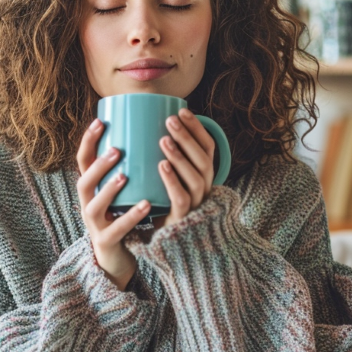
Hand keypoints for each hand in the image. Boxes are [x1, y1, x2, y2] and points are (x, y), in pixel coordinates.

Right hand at [76, 118, 150, 290]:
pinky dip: (131, 215)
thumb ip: (126, 170)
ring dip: (109, 189)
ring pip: (94, 206)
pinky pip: (117, 228)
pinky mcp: (107, 242)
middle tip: (117, 150)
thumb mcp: (119, 193)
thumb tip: (145, 136)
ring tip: (125, 176)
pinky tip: (146, 204)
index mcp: (91, 190)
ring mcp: (95, 225)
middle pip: (84, 182)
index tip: (100, 121)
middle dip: (98, 165)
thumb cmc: (121, 219)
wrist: (115, 260)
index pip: (82, 162)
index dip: (87, 142)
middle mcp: (87, 205)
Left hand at [155, 107, 216, 229]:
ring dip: (180, 156)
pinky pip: (181, 198)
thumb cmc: (161, 202)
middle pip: (204, 159)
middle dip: (188, 137)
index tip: (183, 109)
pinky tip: (161, 166)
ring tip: (163, 140)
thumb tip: (143, 124)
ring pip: (196, 177)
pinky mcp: (182, 219)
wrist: (162, 241)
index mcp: (203, 175)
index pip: (208, 147)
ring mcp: (196, 204)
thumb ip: (162, 156)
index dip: (198, 128)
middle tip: (170, 120)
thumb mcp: (166, 178)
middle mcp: (205, 188)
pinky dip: (172, 180)